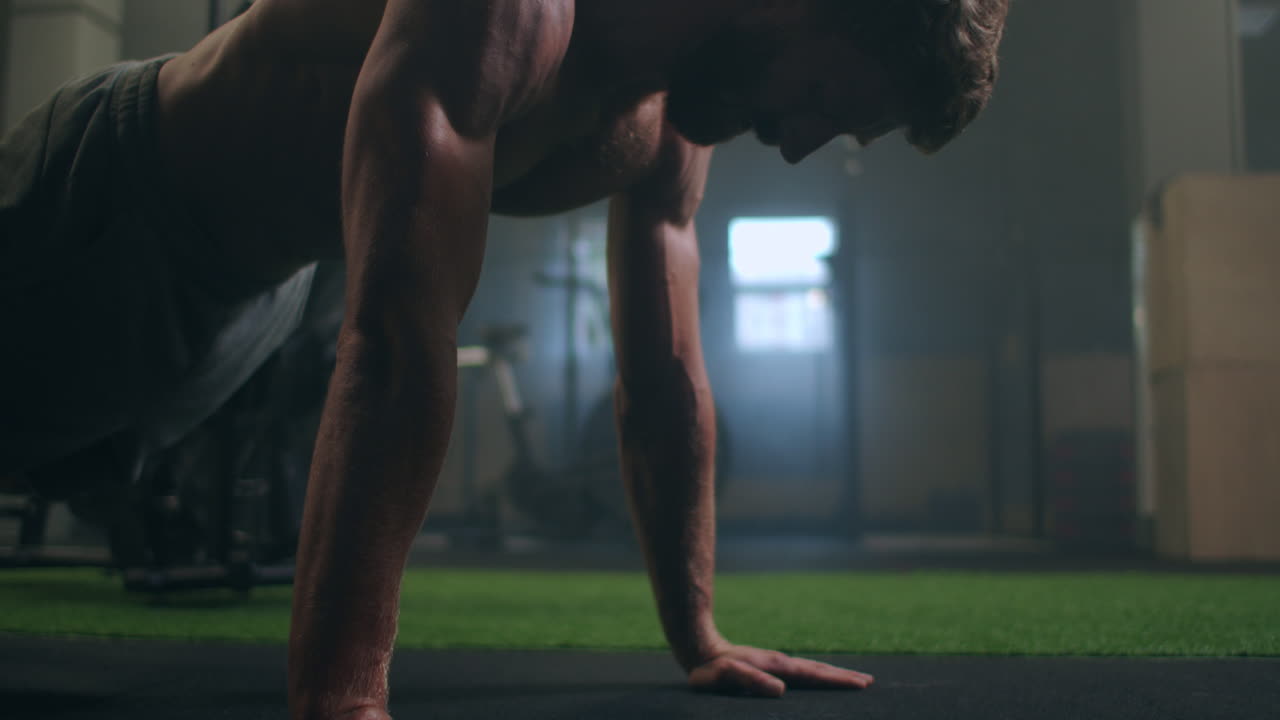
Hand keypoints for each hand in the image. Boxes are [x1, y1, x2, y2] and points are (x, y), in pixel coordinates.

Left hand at [687, 645, 873, 697]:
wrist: (700, 649)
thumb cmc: (711, 669)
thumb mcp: (726, 676)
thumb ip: (749, 680)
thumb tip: (780, 690)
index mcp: (776, 667)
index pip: (813, 674)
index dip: (836, 680)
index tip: (861, 683)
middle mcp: (781, 663)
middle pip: (819, 669)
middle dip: (844, 676)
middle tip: (870, 682)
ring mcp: (778, 664)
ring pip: (813, 669)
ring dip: (834, 674)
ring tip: (856, 679)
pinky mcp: (772, 668)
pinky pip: (803, 672)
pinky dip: (819, 674)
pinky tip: (823, 679)